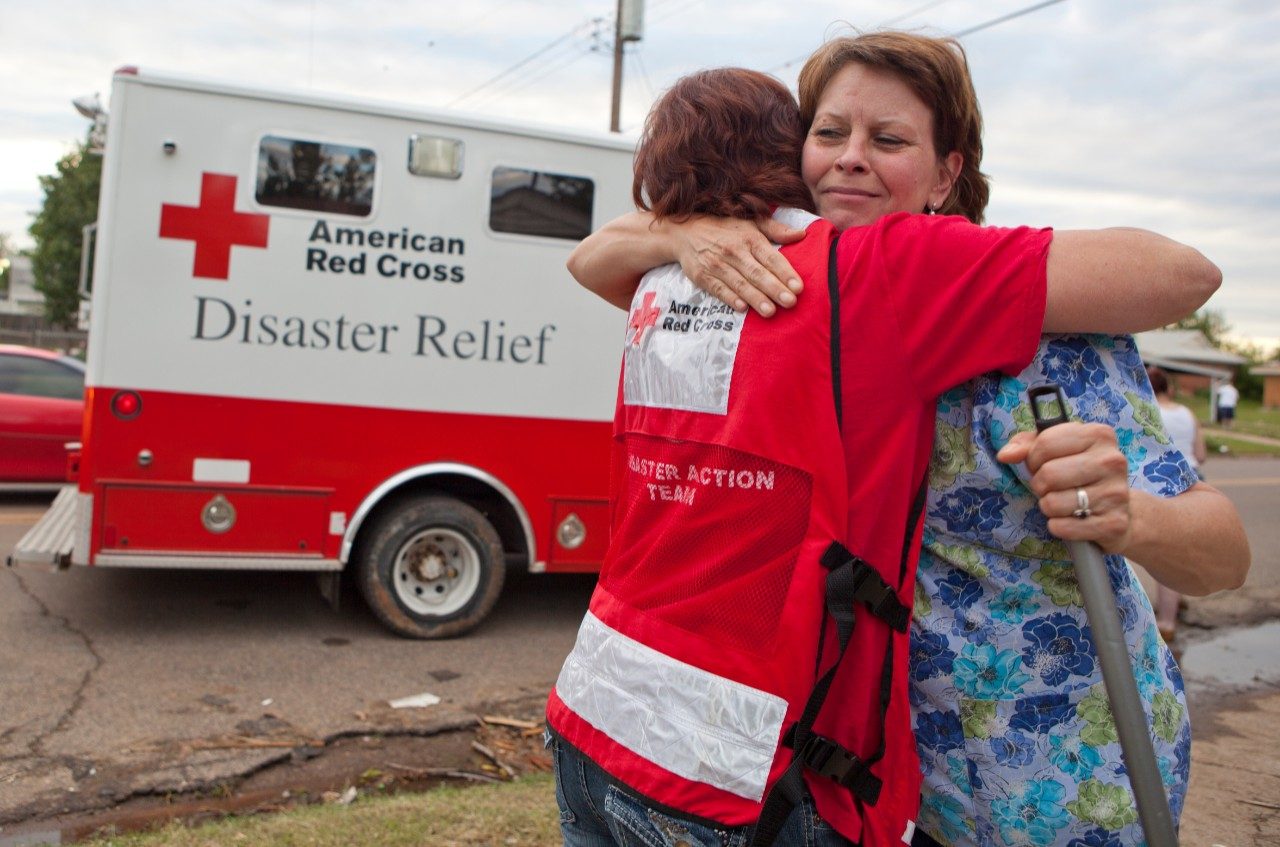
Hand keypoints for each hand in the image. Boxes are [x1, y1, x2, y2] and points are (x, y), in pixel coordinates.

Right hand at [664, 216, 805, 316]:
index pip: (771, 257)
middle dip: (774, 288)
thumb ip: (776, 229)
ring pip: (740, 283)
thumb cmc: (724, 228)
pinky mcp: (703, 276)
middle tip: (790, 302)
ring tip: (770, 311)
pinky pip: (718, 289)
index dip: (785, 273)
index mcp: (749, 237)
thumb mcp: (750, 222)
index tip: (799, 287)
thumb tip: (802, 234)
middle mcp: (734, 251)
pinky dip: (730, 298)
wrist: (685, 232)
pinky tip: (742, 308)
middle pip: (757, 273)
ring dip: (755, 298)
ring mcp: (717, 264)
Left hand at [996, 423, 1132, 553]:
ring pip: (1053, 503)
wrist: (1120, 508)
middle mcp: (1112, 461)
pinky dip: (1058, 526)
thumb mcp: (1056, 448)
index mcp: (1099, 435)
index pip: (1044, 444)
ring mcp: (1116, 493)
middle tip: (1051, 487)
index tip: (1041, 465)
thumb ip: (1026, 444)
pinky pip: (1063, 527)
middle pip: (1048, 474)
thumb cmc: (1080, 472)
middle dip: (1040, 484)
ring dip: (1048, 506)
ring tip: (1063, 502)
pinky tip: (1071, 519)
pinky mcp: (1114, 523)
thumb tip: (1005, 455)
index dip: (1033, 459)